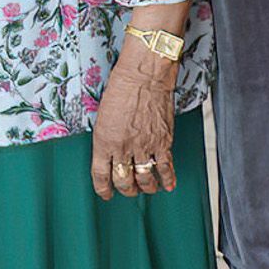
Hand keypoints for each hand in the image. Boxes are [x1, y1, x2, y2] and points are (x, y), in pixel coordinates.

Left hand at [90, 47, 178, 199]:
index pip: (100, 175)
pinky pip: (165, 168)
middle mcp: (123, 148)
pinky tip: (167, 186)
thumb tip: (110, 153)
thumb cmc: (122, 87)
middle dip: (126, 190)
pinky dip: (167, 180)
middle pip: (123, 181)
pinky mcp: (163, 142)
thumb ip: (106, 137)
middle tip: (129, 190)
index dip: (103, 189)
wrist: (145, 75)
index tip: (106, 194)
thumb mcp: (103, 115)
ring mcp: (144, 146)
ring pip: (144, 179)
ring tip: (146, 188)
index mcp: (104, 141)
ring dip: (145, 188)